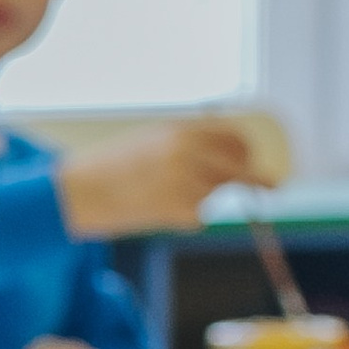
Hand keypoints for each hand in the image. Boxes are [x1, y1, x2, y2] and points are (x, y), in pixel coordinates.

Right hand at [56, 117, 252, 237]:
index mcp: (182, 130)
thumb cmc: (111, 167)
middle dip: (256, 179)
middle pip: (241, 167)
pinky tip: (155, 211)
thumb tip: (227, 157)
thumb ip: (187, 145)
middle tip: (269, 188)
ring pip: (217, 194)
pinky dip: (184, 218)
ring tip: (162, 197)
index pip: (234, 138)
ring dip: (201, 200)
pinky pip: (198, 217)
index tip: (252, 161)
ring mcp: (187, 181)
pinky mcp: (181, 210)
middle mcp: (190, 153)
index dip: (246, 151)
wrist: (79, 193)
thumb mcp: (151, 141)